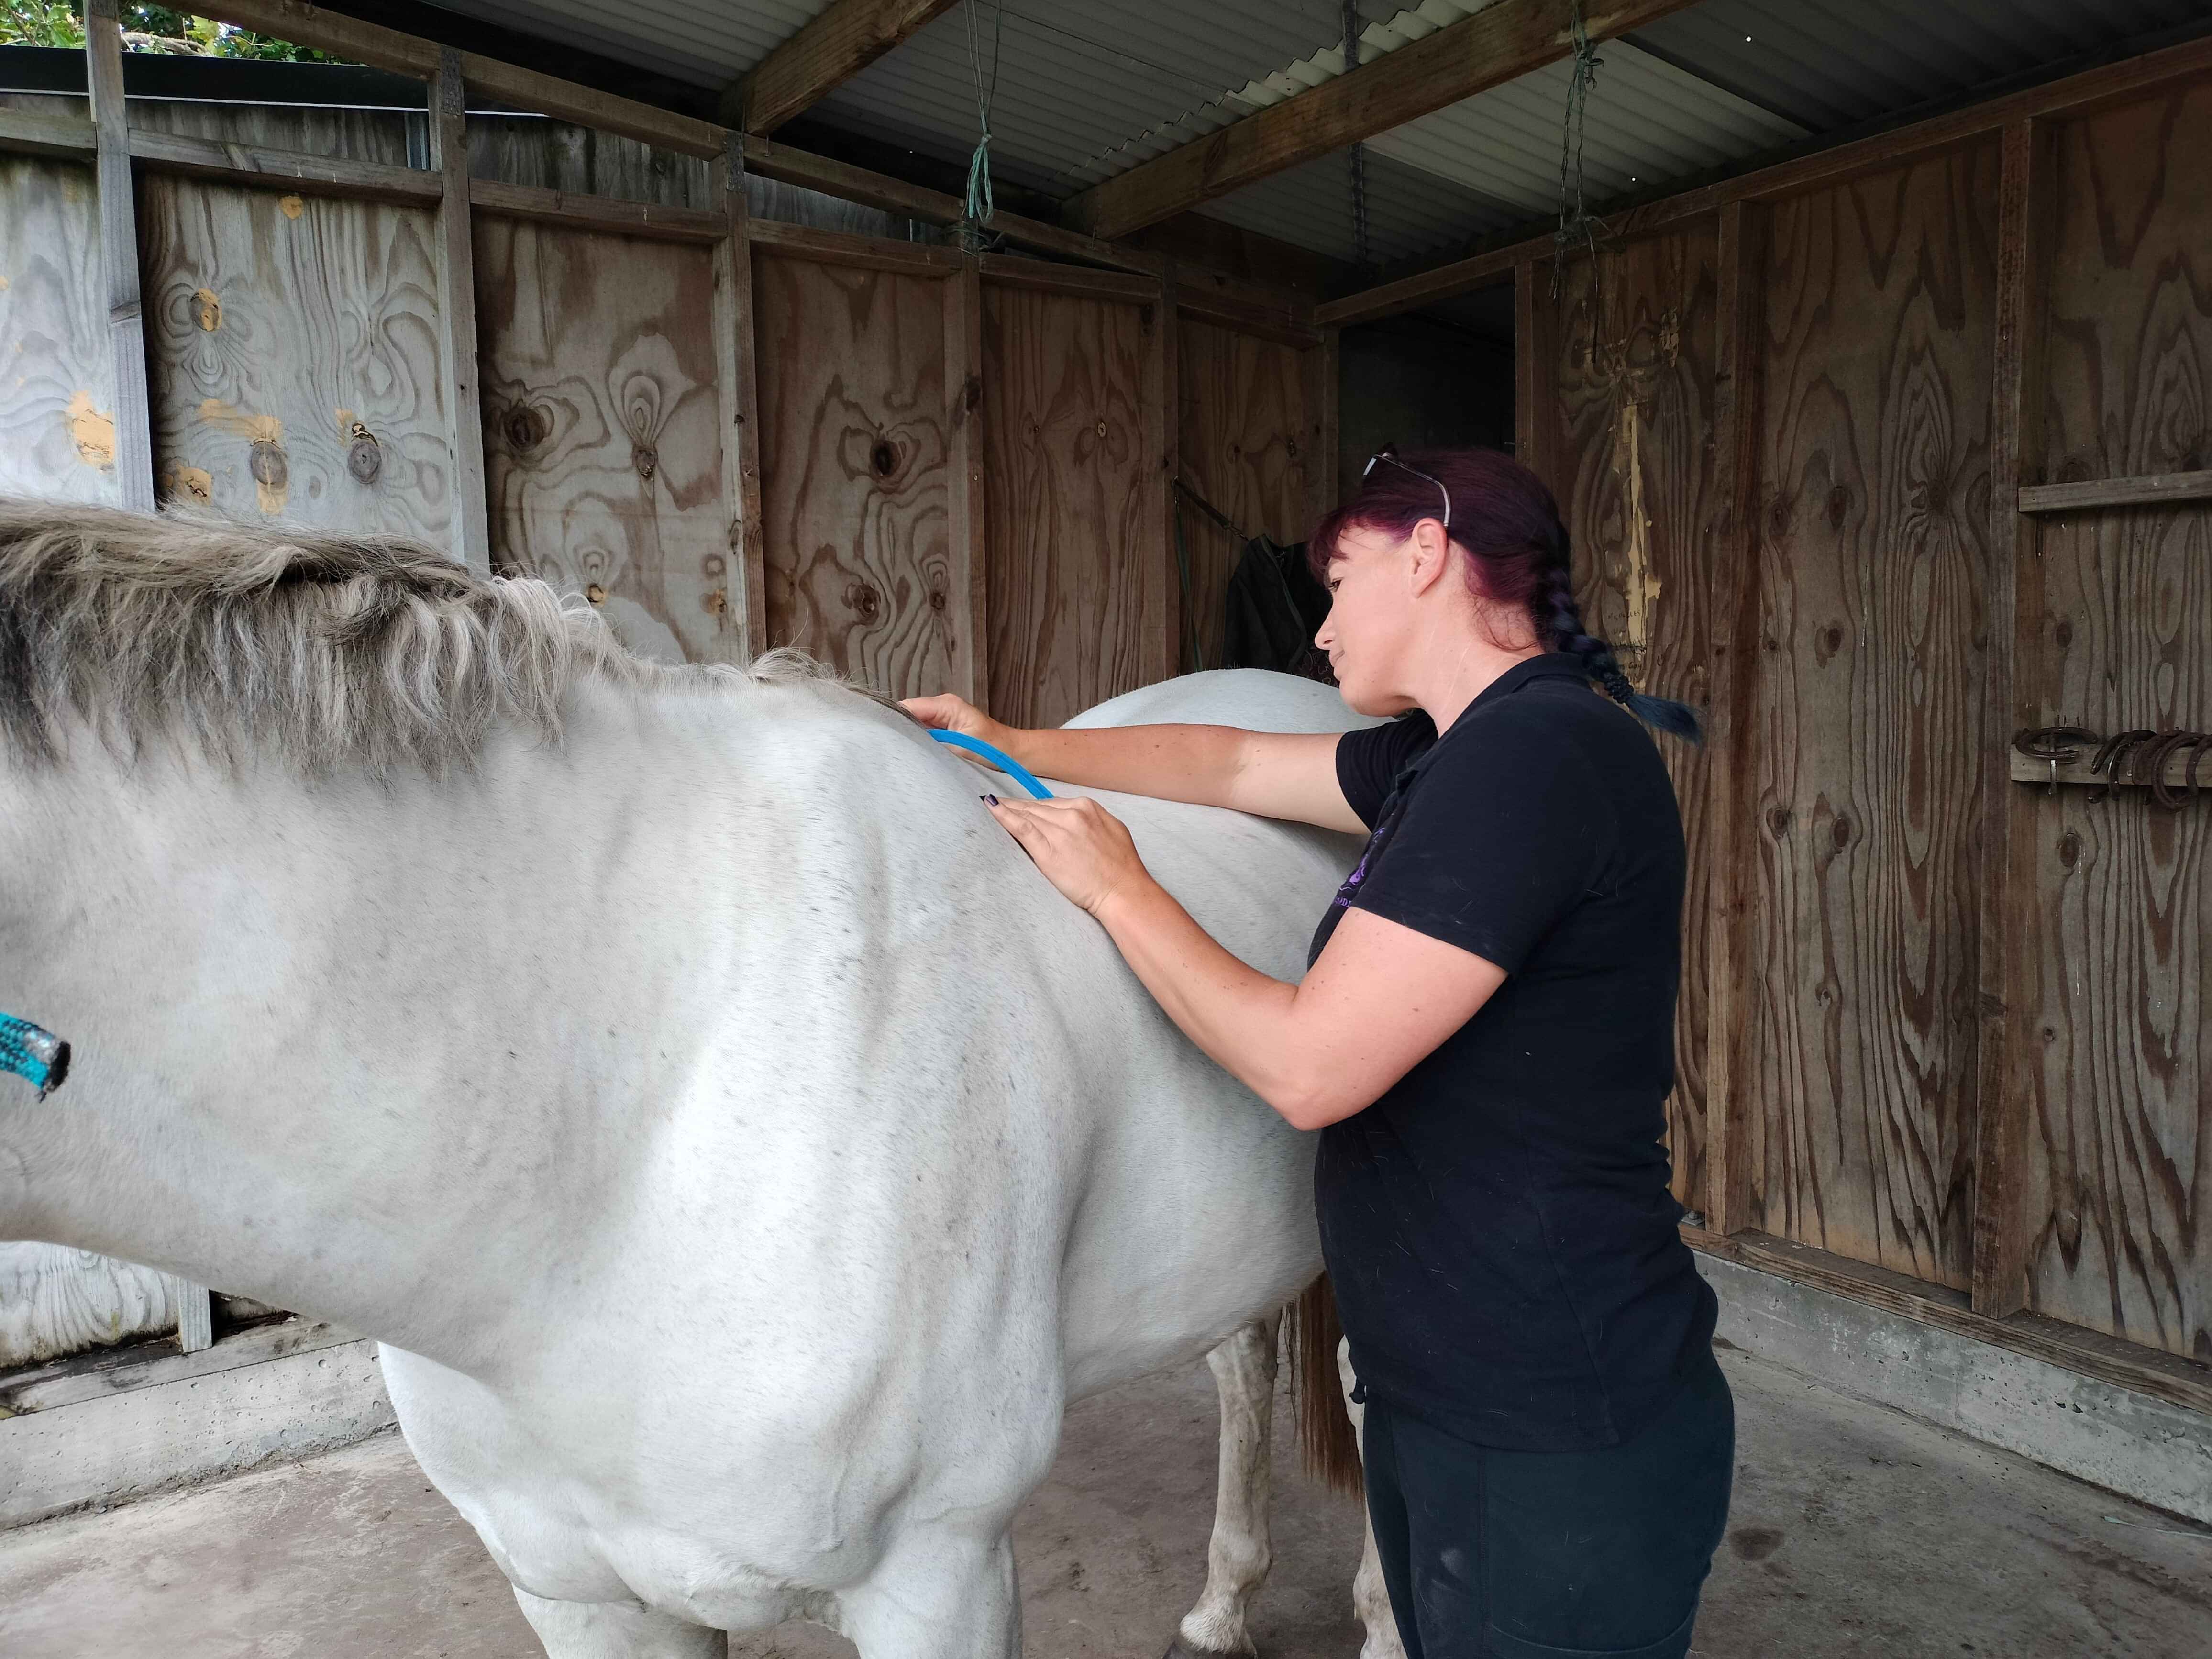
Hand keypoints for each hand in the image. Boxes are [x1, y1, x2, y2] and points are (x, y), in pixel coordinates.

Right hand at [901, 692, 1005, 747]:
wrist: (1013, 753)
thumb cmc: (995, 748)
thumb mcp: (961, 746)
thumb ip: (933, 742)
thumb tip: (910, 742)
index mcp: (946, 704)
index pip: (908, 707)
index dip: (894, 721)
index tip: (885, 739)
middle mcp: (941, 707)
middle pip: (907, 715)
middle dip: (899, 731)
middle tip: (892, 751)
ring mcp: (941, 718)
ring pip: (913, 725)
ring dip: (909, 739)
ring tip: (904, 754)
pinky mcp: (943, 730)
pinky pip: (923, 734)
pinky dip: (919, 744)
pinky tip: (917, 755)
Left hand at [987, 795, 1152, 918]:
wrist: (1123, 891)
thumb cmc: (1122, 867)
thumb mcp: (1112, 830)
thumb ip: (1091, 820)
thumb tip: (1075, 818)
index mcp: (1087, 808)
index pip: (1052, 804)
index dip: (1034, 806)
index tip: (1022, 806)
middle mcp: (1072, 814)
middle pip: (1037, 808)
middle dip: (1018, 805)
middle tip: (999, 802)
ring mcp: (1058, 831)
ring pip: (1027, 814)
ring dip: (1007, 808)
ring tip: (993, 805)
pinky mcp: (1047, 850)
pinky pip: (1021, 827)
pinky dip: (1004, 816)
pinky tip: (992, 808)